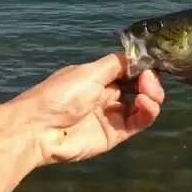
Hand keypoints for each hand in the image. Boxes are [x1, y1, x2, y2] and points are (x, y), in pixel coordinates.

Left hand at [10, 53, 165, 165]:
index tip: (150, 64)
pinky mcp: (116, 135)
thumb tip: (139, 56)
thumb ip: (117, 64)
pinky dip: (147, 112)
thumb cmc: (61, 94)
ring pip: (143, 105)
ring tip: (147, 94)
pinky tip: (145, 103)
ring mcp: (112, 115)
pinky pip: (138, 122)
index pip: (130, 70)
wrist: (40, 128)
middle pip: (140, 87)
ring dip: (152, 96)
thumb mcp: (89, 71)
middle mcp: (107, 94)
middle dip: (150, 82)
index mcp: (98, 77)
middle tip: (148, 81)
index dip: (143, 67)